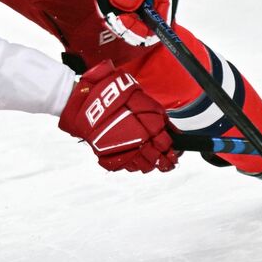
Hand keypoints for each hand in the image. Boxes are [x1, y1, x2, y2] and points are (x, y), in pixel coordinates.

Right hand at [58, 62, 177, 172]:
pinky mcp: (109, 156)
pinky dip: (133, 165)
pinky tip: (137, 160)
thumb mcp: (140, 98)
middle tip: (170, 161)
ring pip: (144, 166)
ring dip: (151, 164)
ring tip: (155, 162)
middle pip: (159, 159)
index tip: (176, 150)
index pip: (167, 144)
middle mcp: (138, 142)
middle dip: (166, 161)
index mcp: (149, 127)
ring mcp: (123, 150)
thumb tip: (171, 129)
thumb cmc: (112, 95)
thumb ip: (157, 115)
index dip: (173, 148)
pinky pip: (126, 166)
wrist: (85, 102)